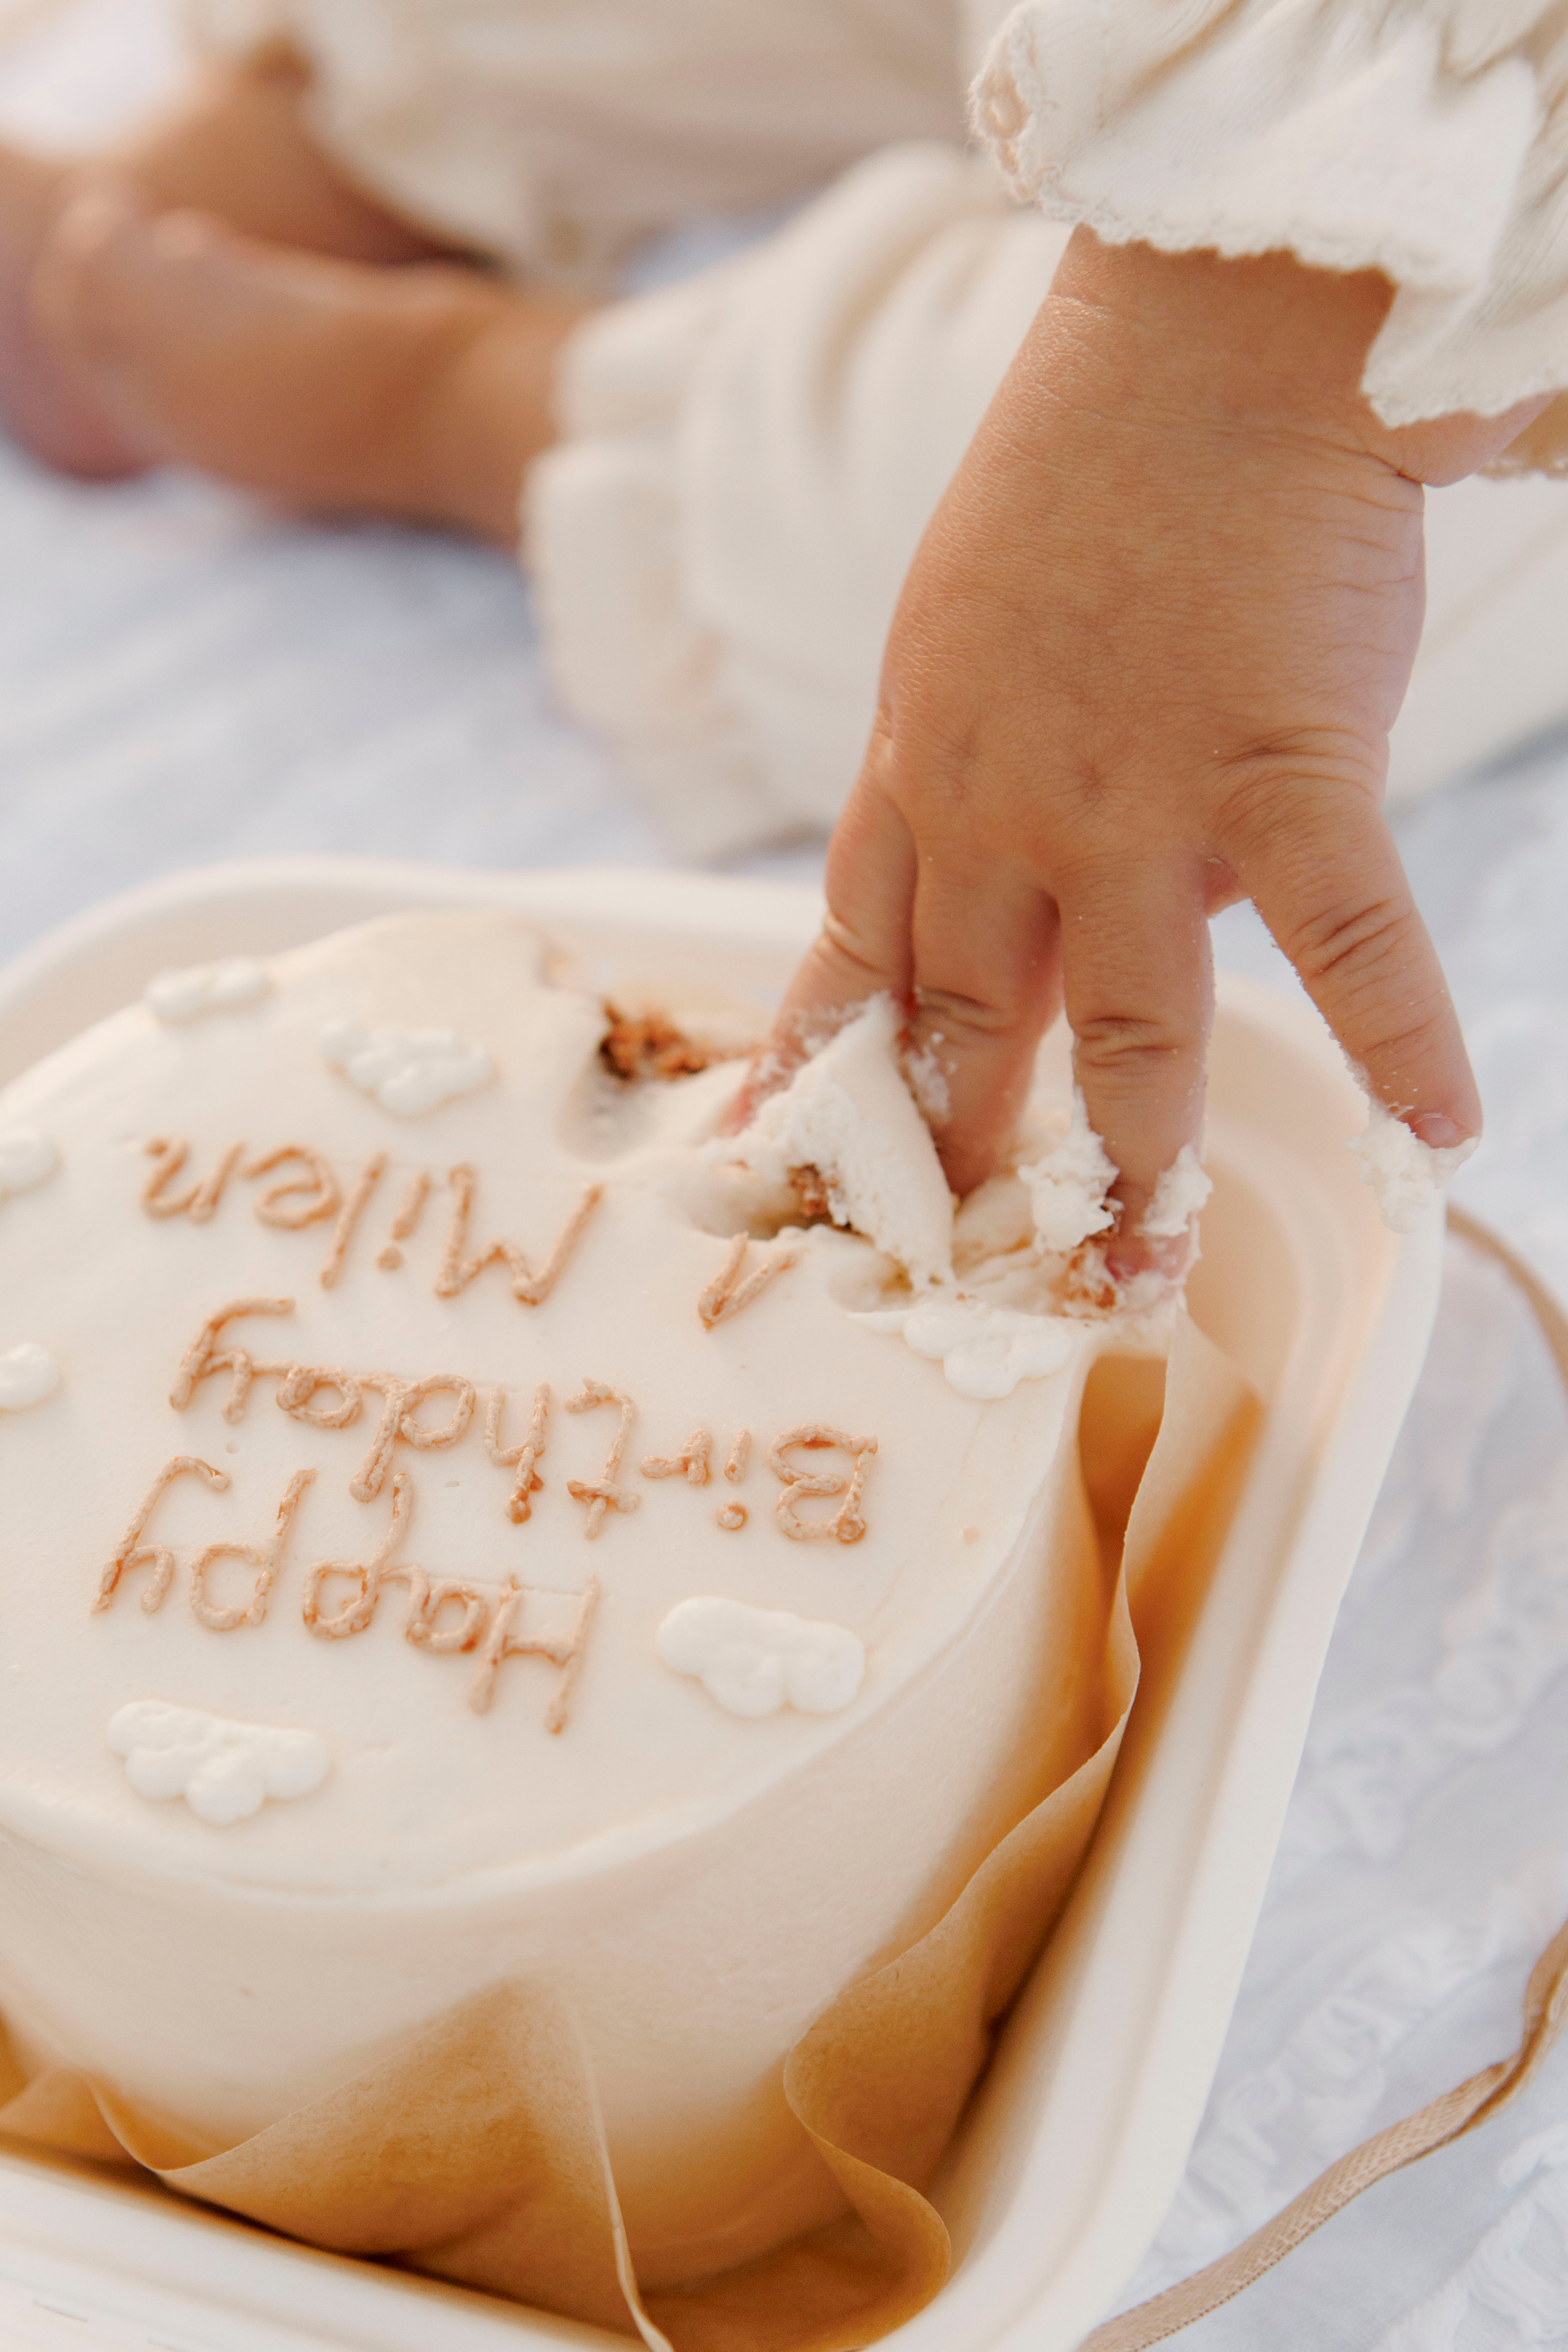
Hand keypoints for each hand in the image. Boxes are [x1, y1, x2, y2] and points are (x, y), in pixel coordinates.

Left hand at [758, 232, 1543, 1272]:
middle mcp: (1003, 813)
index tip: (793, 1168)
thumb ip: (961, 766)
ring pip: (1126, 1036)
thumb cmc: (1083, 474)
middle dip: (953, 1163)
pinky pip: (1346, 940)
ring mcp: (1136, 804)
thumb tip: (1017, 889)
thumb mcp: (956, 628)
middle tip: (947, 1270)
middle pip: (967, 1028)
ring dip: (1134, 1166)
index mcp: (918, 769)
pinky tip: (1439, 1130)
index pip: (853, 959)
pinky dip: (1400, 1038)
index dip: (826, 1076)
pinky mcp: (1281, 773)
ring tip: (1139, 1265)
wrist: (1202, 340)